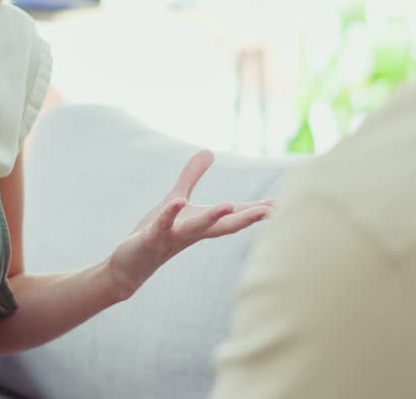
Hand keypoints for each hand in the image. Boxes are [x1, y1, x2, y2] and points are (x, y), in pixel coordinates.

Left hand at [108, 150, 272, 298]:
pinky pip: (163, 225)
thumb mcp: (176, 199)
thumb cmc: (155, 233)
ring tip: (230, 205)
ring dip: (213, 217)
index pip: (234, 215)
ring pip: (197, 228)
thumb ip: (192, 176)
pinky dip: (170, 215)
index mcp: (202, 223)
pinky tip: (178, 202)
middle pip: (225, 225)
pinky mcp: (151, 239)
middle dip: (248, 217)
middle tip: (275, 211)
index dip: (258, 210)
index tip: (285, 205)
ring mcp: (172, 237)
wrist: (129, 264)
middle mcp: (193, 232)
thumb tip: (209, 151)